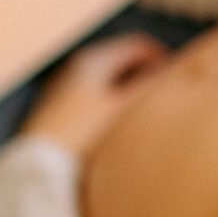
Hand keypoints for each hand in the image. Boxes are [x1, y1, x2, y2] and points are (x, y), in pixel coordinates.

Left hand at [16, 32, 173, 158]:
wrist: (36, 171)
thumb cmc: (82, 136)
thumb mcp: (124, 109)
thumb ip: (152, 87)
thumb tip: (181, 71)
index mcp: (93, 59)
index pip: (139, 45)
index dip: (164, 59)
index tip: (180, 80)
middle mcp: (76, 68)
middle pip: (123, 63)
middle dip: (148, 76)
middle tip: (167, 98)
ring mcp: (66, 90)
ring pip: (109, 83)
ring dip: (131, 94)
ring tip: (147, 117)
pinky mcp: (60, 113)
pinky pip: (96, 101)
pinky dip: (114, 107)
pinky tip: (120, 131)